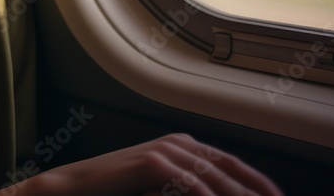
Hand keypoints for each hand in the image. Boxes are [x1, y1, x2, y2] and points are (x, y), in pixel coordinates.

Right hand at [33, 133, 284, 195]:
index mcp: (184, 146)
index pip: (234, 166)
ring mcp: (165, 150)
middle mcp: (178, 143)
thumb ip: (186, 189)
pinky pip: (190, 185)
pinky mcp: (151, 162)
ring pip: (215, 178)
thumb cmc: (114, 192)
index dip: (260, 184)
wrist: (73, 186)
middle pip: (230, 170)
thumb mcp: (159, 190)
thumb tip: (218, 195)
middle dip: (257, 192)